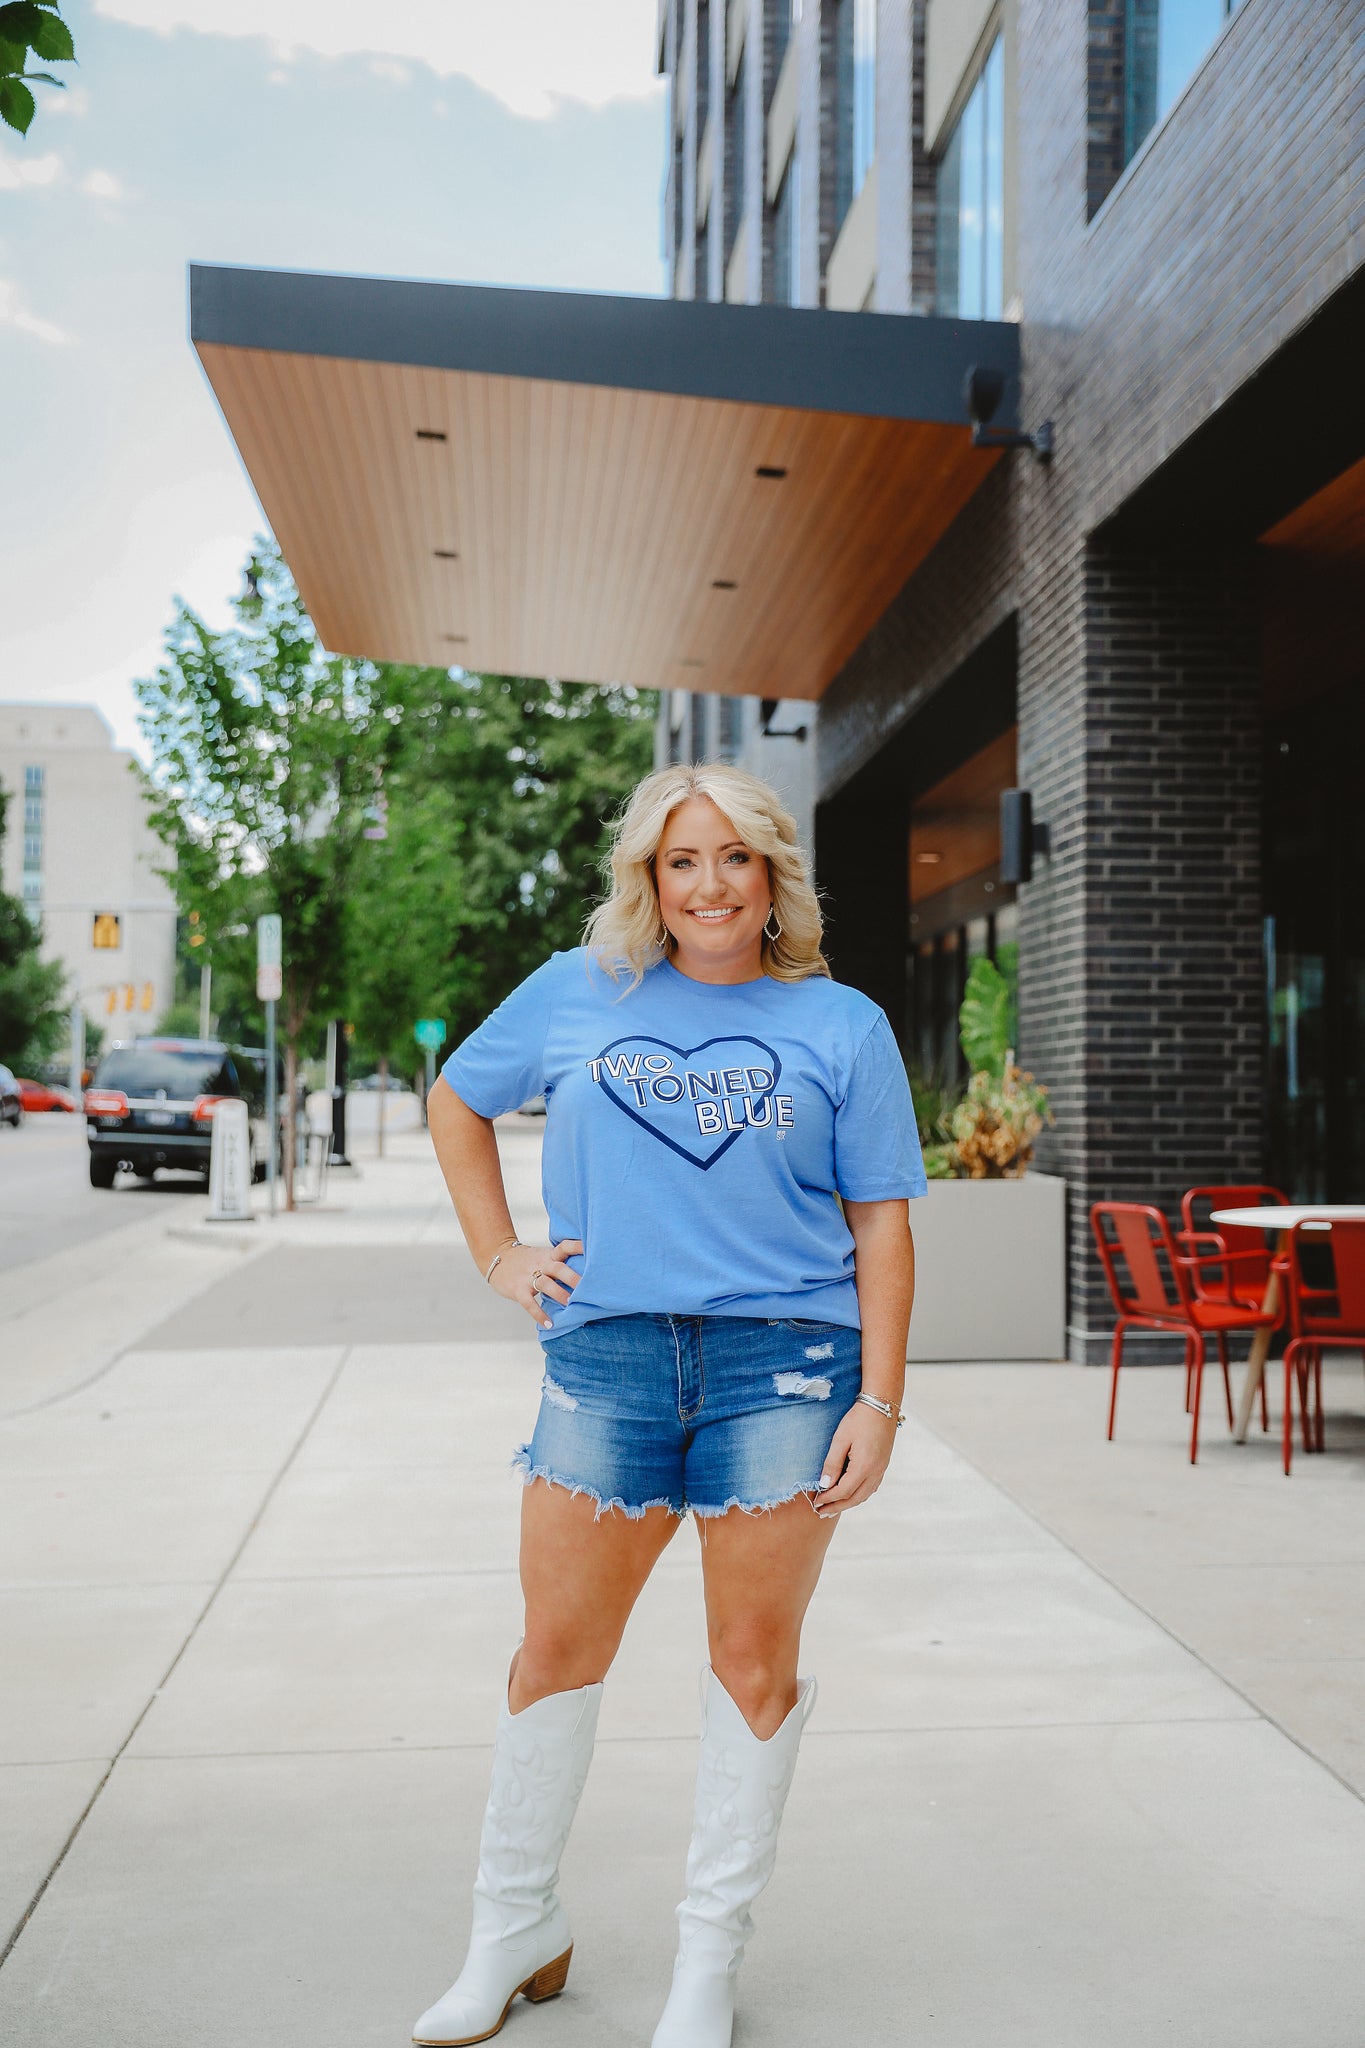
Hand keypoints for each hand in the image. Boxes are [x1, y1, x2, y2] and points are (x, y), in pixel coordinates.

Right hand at [491, 1239, 582, 1329]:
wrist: (498, 1257)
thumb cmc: (527, 1260)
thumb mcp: (543, 1255)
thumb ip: (560, 1262)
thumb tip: (587, 1274)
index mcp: (549, 1255)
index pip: (565, 1247)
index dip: (578, 1247)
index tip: (593, 1250)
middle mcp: (541, 1264)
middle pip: (558, 1268)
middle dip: (572, 1277)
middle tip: (587, 1287)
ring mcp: (528, 1277)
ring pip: (545, 1283)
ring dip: (558, 1293)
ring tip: (570, 1303)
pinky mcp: (518, 1290)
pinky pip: (529, 1303)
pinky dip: (539, 1314)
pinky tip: (549, 1324)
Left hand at [813, 1402, 896, 1517]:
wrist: (881, 1405)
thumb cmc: (858, 1420)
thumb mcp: (840, 1439)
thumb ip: (832, 1463)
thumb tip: (824, 1485)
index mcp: (864, 1467)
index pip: (843, 1491)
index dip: (828, 1499)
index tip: (815, 1503)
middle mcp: (875, 1472)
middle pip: (854, 1498)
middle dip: (837, 1506)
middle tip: (821, 1512)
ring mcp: (881, 1469)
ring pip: (864, 1495)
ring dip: (848, 1503)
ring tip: (833, 1507)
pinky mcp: (883, 1465)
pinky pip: (871, 1487)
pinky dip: (858, 1495)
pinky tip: (850, 1494)